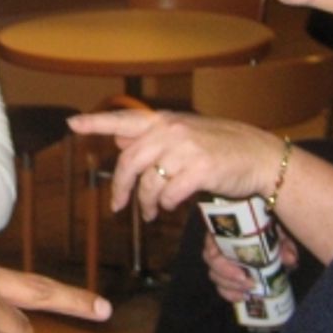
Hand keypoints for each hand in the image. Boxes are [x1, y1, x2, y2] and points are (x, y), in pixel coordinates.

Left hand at [67, 109, 281, 224]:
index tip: (72, 125)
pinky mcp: (202, 169)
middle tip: (118, 206)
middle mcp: (172, 130)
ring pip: (149, 182)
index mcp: (164, 121)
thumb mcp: (183, 134)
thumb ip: (152, 137)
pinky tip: (171, 207)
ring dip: (146, 203)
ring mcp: (187, 149)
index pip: (123, 119)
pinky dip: (167, 204)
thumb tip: (119, 138)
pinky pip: (171, 193)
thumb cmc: (219, 146)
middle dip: (120, 188)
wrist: (260, 155)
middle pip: (129, 162)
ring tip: (151, 212)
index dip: (96, 122)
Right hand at [203, 229, 300, 302]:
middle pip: (211, 263)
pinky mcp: (227, 278)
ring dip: (230, 286)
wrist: (274, 246)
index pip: (212, 242)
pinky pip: (221, 288)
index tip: (240, 270)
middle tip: (247, 282)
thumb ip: (284, 246)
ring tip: (249, 291)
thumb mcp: (278, 237)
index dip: (217, 255)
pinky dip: (230, 294)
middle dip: (227, 275)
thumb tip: (289, 259)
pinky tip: (244, 297)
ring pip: (215, 277)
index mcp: (228, 233)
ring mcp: (221, 264)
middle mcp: (220, 247)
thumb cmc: (271, 236)